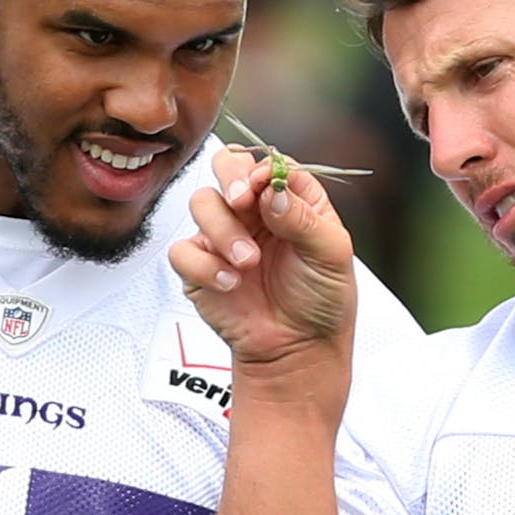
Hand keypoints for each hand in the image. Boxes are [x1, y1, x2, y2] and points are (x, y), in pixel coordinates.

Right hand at [169, 146, 357, 409]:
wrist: (298, 349)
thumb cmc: (321, 300)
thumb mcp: (331, 255)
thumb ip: (304, 219)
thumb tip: (273, 190)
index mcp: (289, 200)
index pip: (270, 164)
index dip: (263, 170)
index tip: (264, 188)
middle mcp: (254, 211)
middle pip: (227, 166)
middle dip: (230, 177)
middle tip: (241, 200)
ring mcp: (224, 235)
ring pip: (202, 202)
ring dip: (223, 229)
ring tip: (249, 262)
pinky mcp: (199, 265)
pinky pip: (182, 249)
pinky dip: (205, 265)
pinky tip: (231, 283)